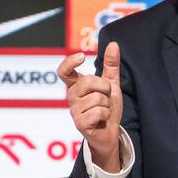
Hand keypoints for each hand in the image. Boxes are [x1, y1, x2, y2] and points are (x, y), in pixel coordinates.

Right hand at [58, 41, 122, 170]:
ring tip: (103, 111)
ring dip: (107, 104)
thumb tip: (113, 44)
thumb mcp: (111, 84)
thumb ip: (111, 65)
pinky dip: (106, 115)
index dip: (69, 62)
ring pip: (97, 98)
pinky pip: (99, 111)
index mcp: (75, 86)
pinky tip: (101, 120)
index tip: (81, 56)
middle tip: (105, 98)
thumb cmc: (107, 108)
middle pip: (89, 81)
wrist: (110, 133)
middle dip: (105, 88)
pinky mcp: (80, 123)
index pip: (64, 71)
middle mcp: (71, 96)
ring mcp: (74, 110)